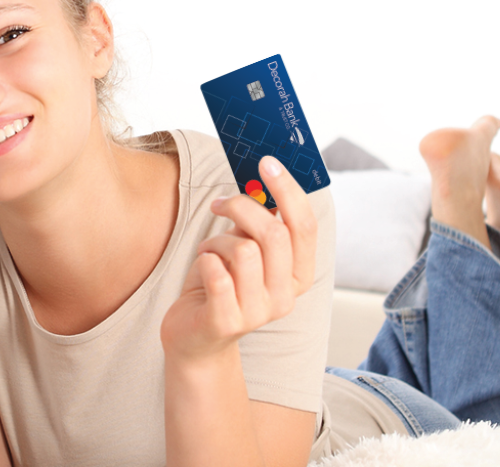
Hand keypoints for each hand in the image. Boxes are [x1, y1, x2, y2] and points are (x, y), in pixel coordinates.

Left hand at [162, 156, 318, 361]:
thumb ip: (259, 224)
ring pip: (243, 249)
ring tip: (209, 250)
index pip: (305, 226)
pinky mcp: (227, 321)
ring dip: (217, 240)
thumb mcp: (247, 251)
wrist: (195, 337)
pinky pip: (217, 273)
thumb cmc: (222, 284)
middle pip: (274, 233)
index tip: (267, 162)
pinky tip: (204, 266)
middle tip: (219, 204)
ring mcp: (258, 312)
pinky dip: (205, 259)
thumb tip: (263, 178)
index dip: (288, 190)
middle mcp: (285, 297)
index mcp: (299, 275)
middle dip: (241, 207)